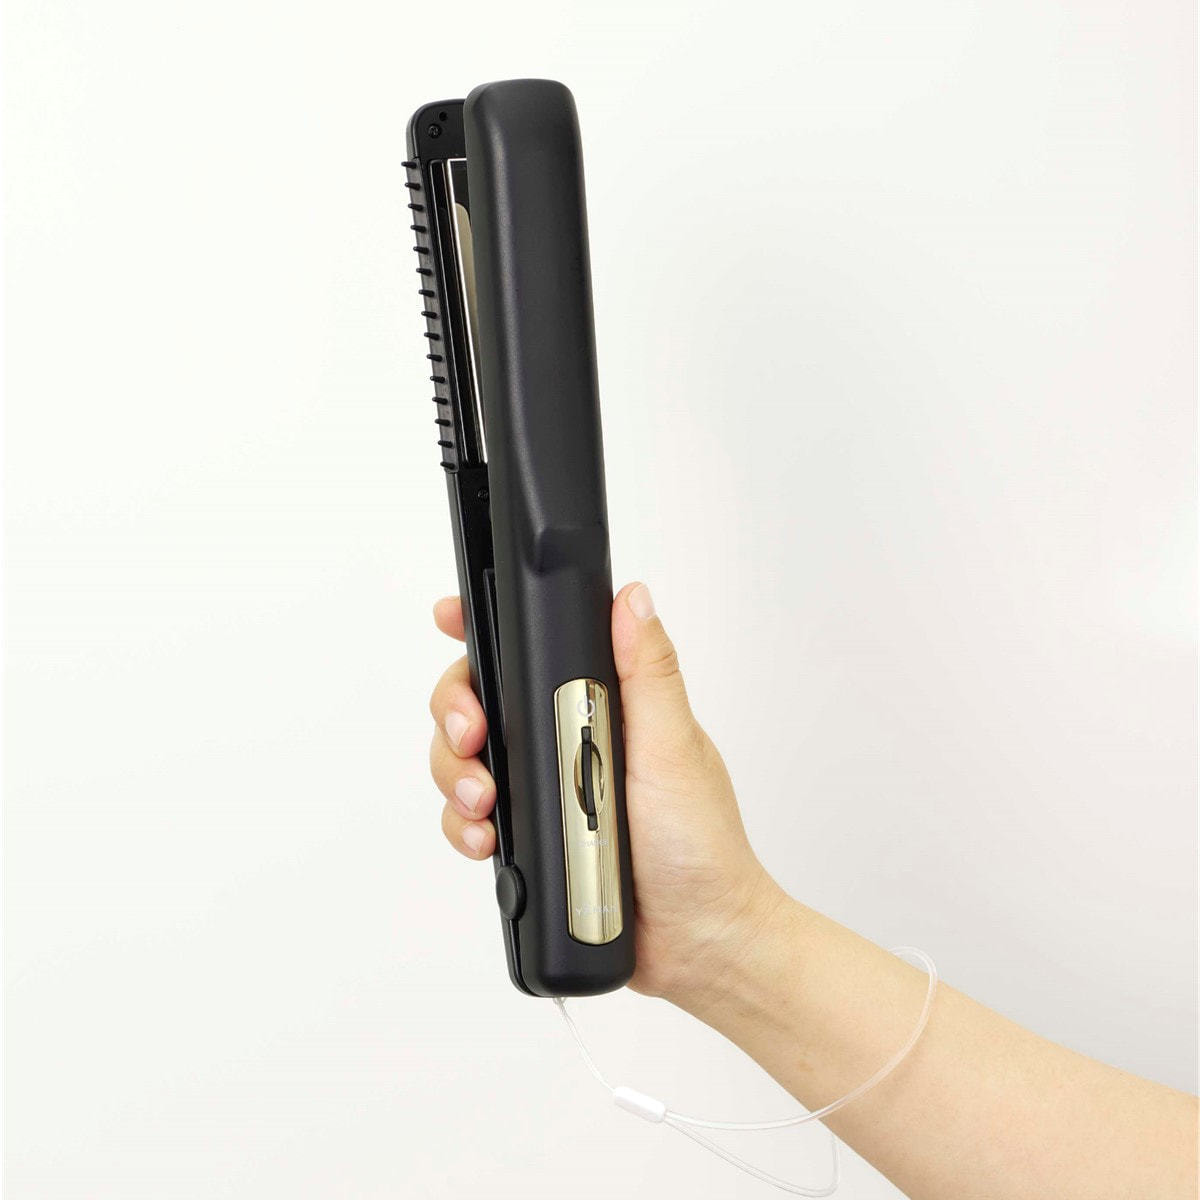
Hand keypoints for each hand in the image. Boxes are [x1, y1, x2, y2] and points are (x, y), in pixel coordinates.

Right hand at [427, 581, 784, 1004]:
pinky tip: (483, 842)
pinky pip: (470, 820)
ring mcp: (545, 788)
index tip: (452, 618)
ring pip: (465, 759)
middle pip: (482, 699)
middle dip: (457, 711)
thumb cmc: (700, 845)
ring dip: (455, 773)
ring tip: (483, 803)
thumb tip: (632, 597)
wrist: (697, 943)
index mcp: (603, 705)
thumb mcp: (673, 748)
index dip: (486, 628)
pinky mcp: (530, 835)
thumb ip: (649, 673)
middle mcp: (568, 738)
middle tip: (471, 736)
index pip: (535, 648)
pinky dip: (463, 827)